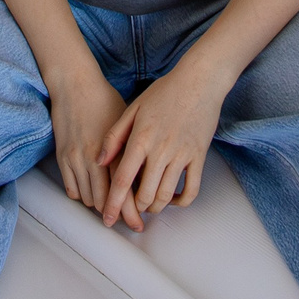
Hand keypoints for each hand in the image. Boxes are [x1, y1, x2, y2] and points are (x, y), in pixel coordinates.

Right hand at [49, 58, 129, 217]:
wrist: (74, 84)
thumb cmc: (105, 100)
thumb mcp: (127, 123)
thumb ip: (133, 151)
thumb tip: (144, 175)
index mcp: (115, 151)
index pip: (124, 191)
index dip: (131, 212)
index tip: (138, 223)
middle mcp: (95, 159)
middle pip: (105, 200)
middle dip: (117, 214)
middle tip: (126, 222)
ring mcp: (76, 159)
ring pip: (88, 198)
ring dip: (99, 206)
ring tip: (110, 208)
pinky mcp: (62, 157)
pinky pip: (71, 189)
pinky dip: (82, 196)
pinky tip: (91, 193)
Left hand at [99, 54, 228, 230]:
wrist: (200, 80)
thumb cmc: (165, 92)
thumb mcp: (133, 108)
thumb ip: (114, 136)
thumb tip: (99, 161)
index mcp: (140, 139)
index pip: (122, 180)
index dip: (112, 203)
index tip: (107, 218)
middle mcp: (160, 150)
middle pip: (143, 194)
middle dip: (133, 210)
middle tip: (128, 212)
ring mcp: (182, 155)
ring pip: (165, 196)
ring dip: (154, 208)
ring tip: (146, 207)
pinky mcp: (199, 157)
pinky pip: (191, 190)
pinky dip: (180, 202)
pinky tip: (171, 200)